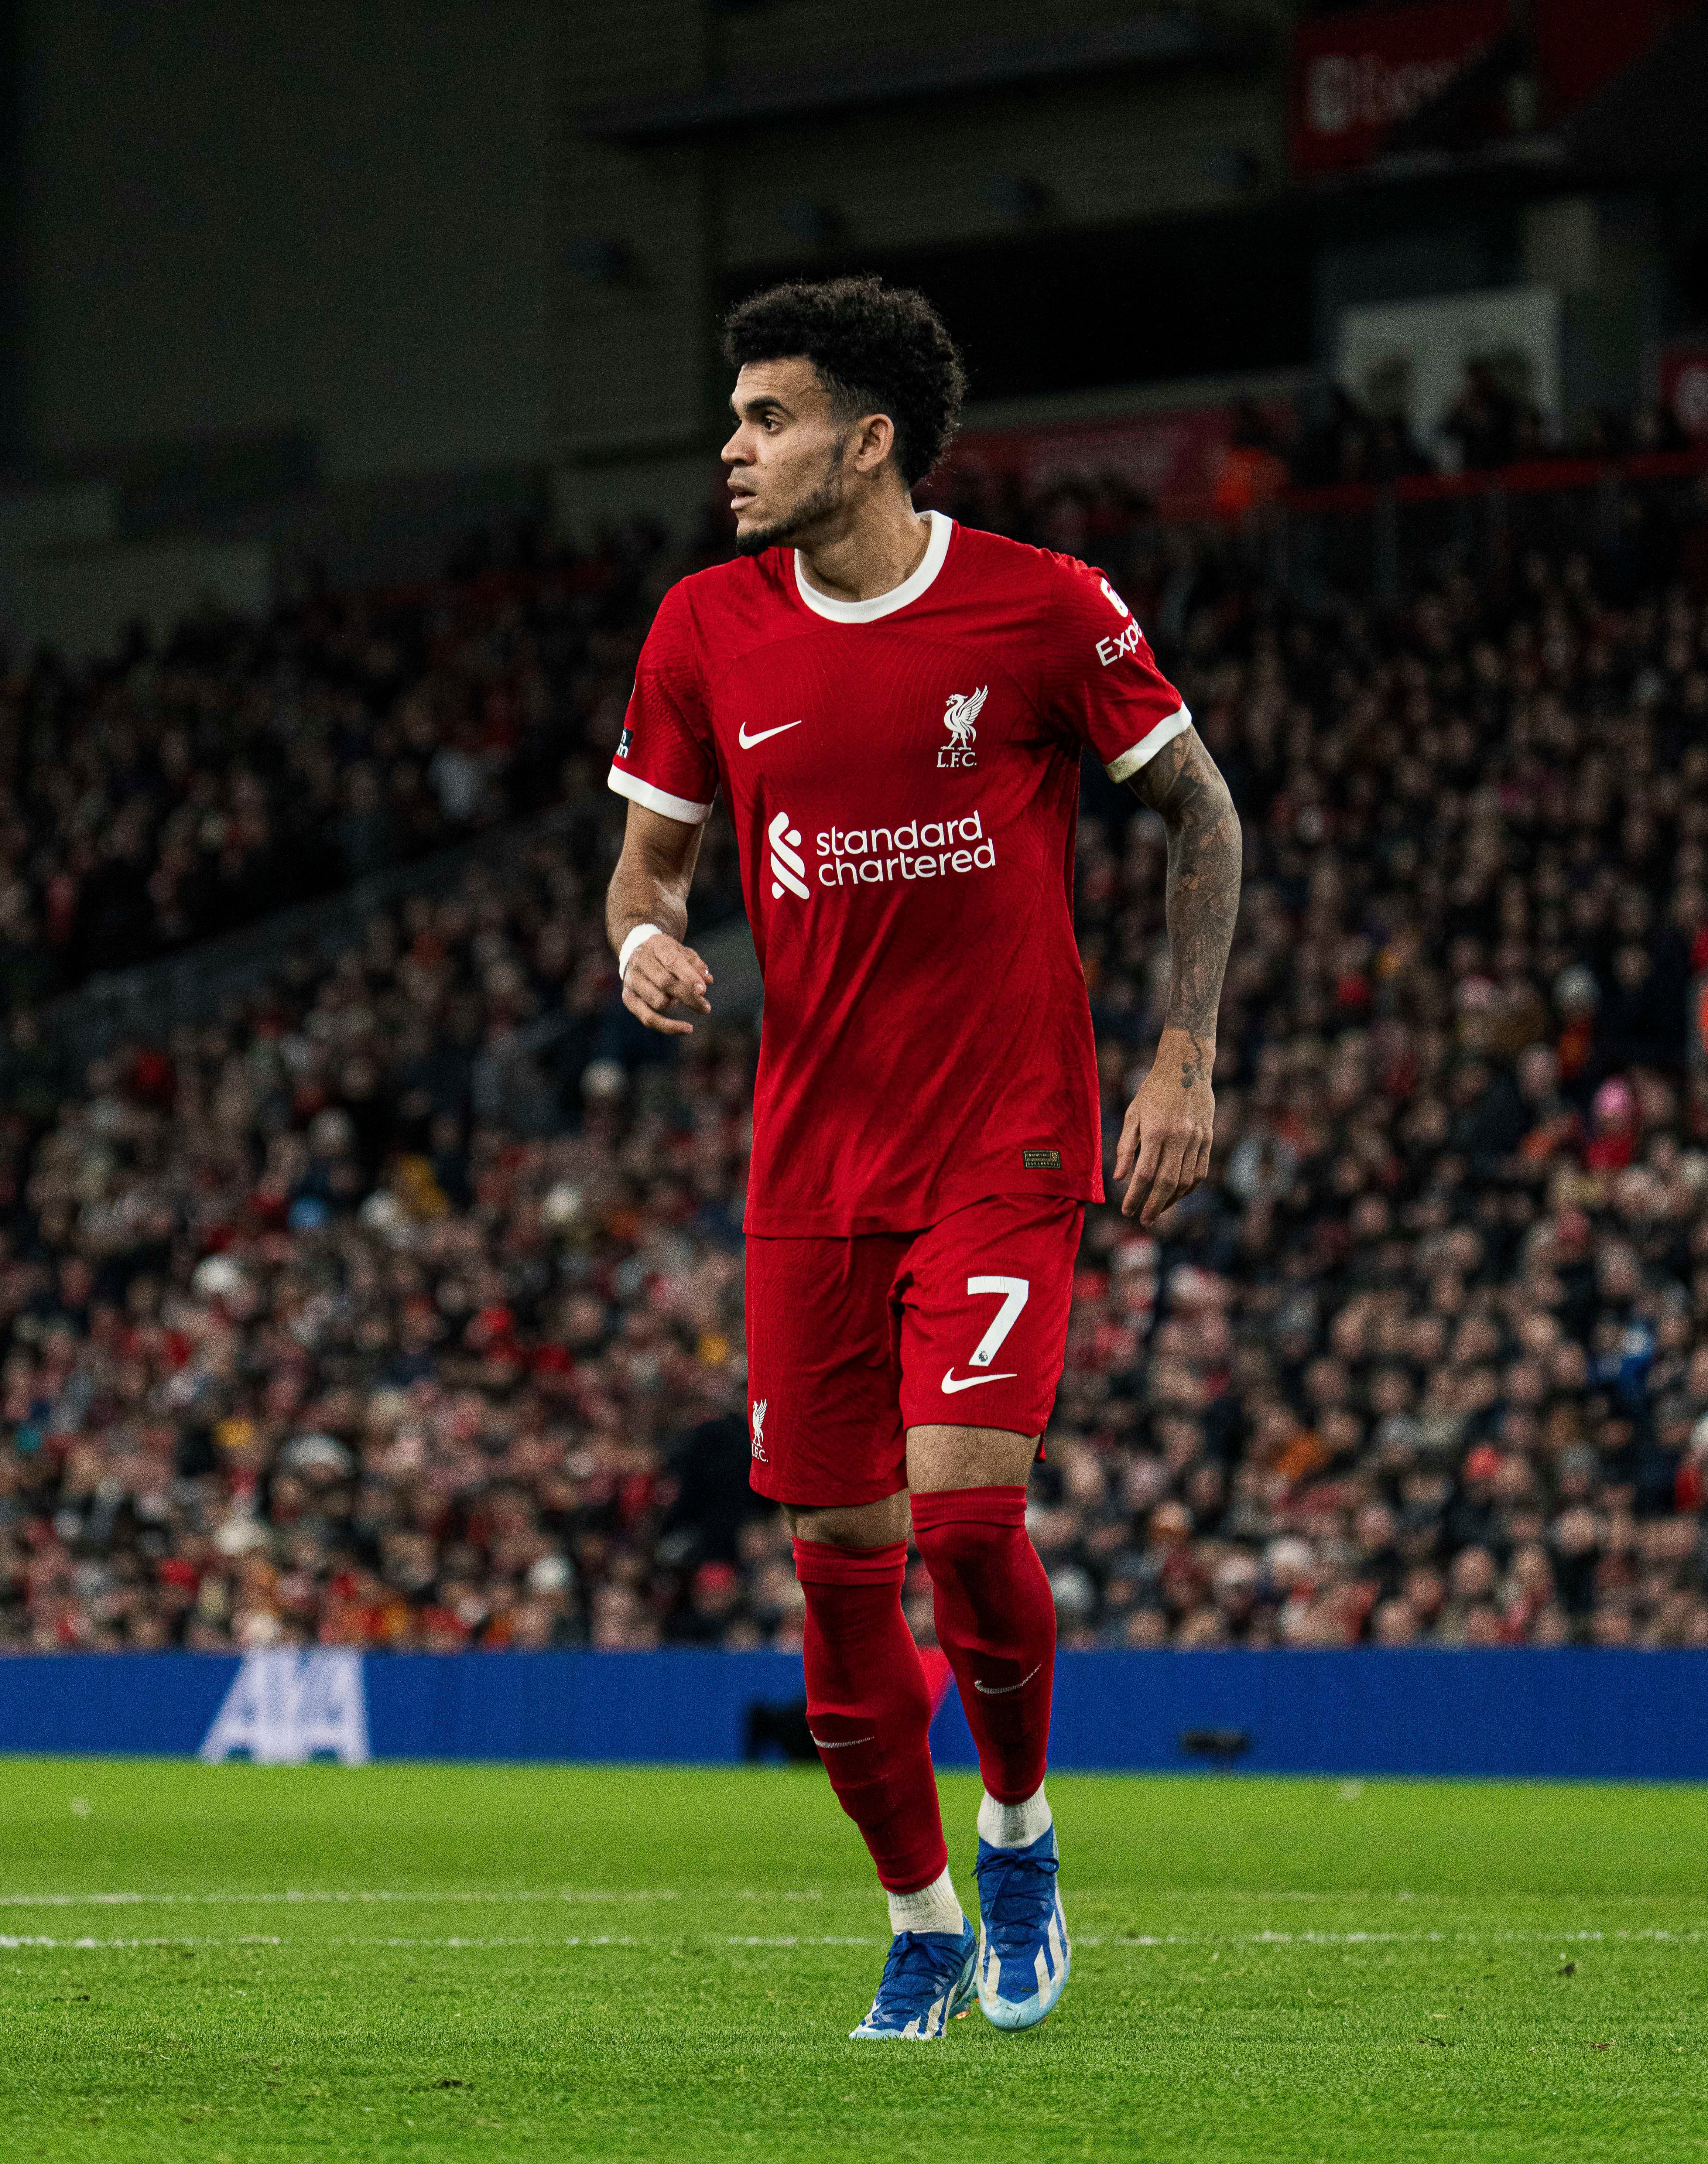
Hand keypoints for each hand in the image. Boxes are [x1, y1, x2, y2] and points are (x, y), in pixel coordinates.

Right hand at [620, 932, 712, 1035]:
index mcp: (656, 946)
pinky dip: (667, 1026)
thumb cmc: (666, 954)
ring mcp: (632, 980)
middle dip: (688, 997)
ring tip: (690, 1003)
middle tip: (706, 1008)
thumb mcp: (682, 952)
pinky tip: (685, 1029)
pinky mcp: (628, 998)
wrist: (636, 953)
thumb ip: (696, 964)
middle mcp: (640, 962)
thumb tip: (708, 980)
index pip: (672, 962)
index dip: (688, 977)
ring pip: (657, 1001)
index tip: (703, 990)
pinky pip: (647, 1018)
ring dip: (677, 1005)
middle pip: (665, 983)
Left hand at [1114, 1026, 1215, 1225]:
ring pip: (1186, 1181)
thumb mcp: (1132, 1114)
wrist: (1186, 1067)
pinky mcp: (1208, 1139)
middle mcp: (1179, 1137)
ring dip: (1171, 1200)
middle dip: (1153, 1206)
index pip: (1144, 1173)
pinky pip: (1200, 1171)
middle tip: (1143, 1220)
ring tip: (1157, 1210)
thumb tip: (1120, 1178)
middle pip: (1166, 1182)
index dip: (1135, 1196)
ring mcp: (1197, 1139)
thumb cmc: (1152, 1091)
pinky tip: (1176, 1195)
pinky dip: (1188, 1188)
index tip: (1126, 1210)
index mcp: (1156, 1131)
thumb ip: (1126, 1147)